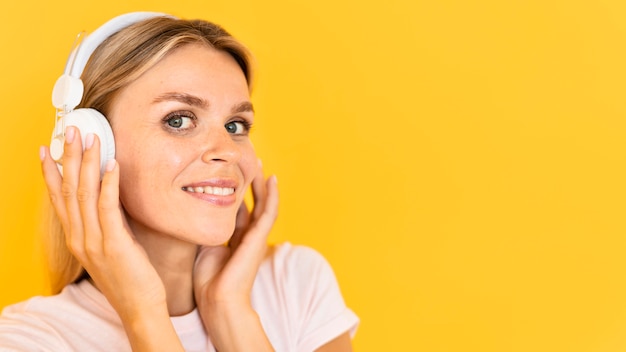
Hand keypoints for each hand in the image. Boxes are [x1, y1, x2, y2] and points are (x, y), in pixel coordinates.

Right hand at [41, 127, 165, 321]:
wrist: (139, 307)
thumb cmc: (128, 277)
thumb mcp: (110, 247)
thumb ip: (104, 224)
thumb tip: (108, 196)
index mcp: (76, 239)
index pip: (59, 199)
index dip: (51, 172)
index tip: (48, 149)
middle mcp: (80, 238)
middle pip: (68, 190)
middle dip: (68, 157)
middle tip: (70, 130)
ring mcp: (94, 242)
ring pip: (84, 194)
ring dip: (87, 163)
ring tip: (91, 138)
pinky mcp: (115, 244)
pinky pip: (108, 208)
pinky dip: (108, 183)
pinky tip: (112, 164)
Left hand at [193, 160, 278, 350]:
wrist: (218, 301)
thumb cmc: (207, 281)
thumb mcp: (201, 246)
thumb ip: (199, 229)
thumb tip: (185, 211)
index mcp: (234, 238)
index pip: (238, 208)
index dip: (235, 190)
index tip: (230, 171)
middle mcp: (247, 235)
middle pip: (252, 202)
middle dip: (251, 182)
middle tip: (248, 160)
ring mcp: (256, 237)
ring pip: (264, 203)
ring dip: (263, 183)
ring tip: (260, 163)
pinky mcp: (260, 238)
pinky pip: (270, 212)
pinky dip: (272, 195)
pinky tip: (272, 179)